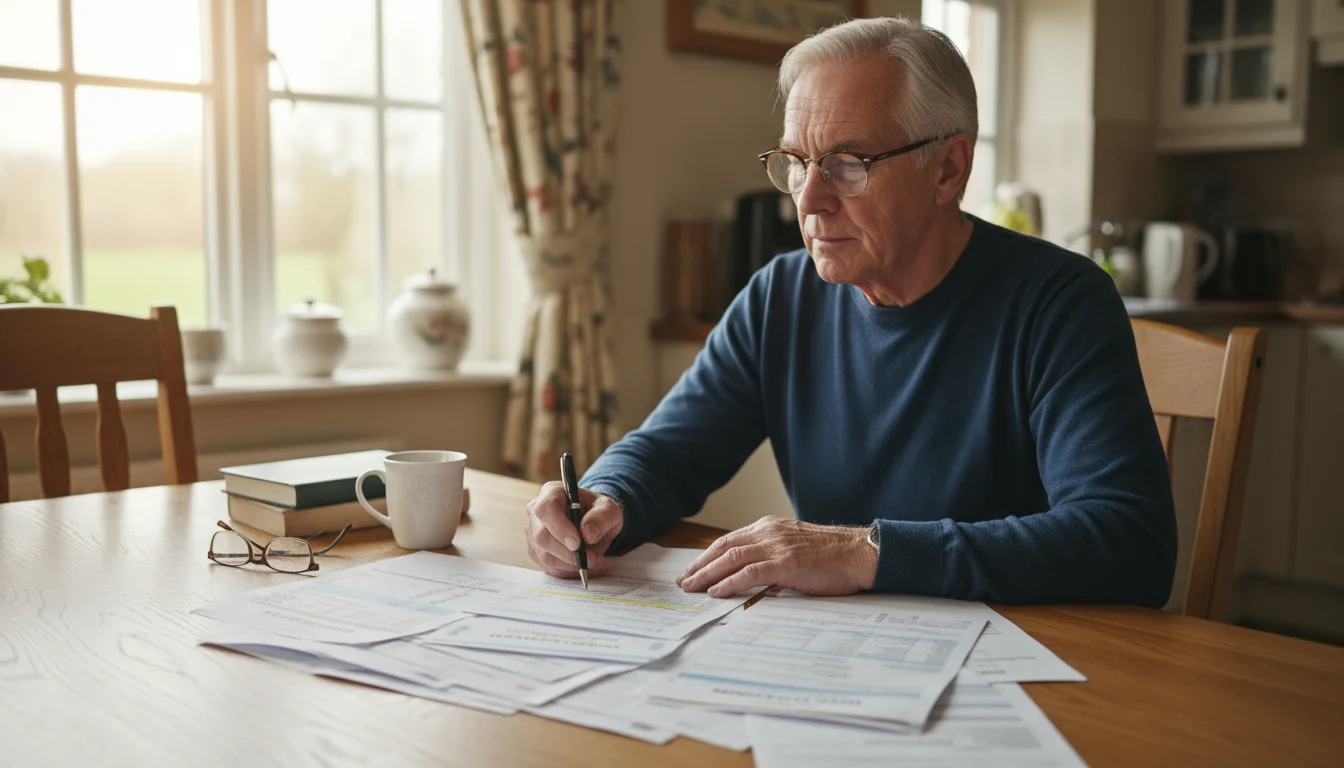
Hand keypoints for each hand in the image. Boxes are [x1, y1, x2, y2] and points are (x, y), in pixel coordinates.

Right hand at [525, 481, 623, 578]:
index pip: (546, 509)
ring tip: (596, 563)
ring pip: (545, 556)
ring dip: (572, 565)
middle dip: (568, 553)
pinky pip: (549, 567)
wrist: (593, 522)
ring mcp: (533, 533)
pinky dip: (569, 571)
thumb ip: (601, 517)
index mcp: (551, 493)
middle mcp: (536, 512)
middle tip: (593, 559)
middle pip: (542, 537)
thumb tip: (588, 534)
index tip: (577, 543)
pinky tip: (586, 567)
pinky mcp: (536, 552)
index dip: (559, 527)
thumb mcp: (609, 509)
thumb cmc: (598, 512)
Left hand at [676, 516, 877, 597]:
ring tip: (691, 587)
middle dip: (700, 564)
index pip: (730, 539)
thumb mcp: (796, 547)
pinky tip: (716, 591)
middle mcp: (769, 533)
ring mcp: (777, 547)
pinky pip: (749, 572)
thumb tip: (752, 576)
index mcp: (770, 527)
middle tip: (683, 580)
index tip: (694, 568)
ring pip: (731, 558)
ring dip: (707, 574)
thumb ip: (773, 555)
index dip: (708, 555)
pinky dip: (729, 581)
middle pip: (724, 546)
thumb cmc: (833, 555)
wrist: (860, 553)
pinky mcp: (786, 563)